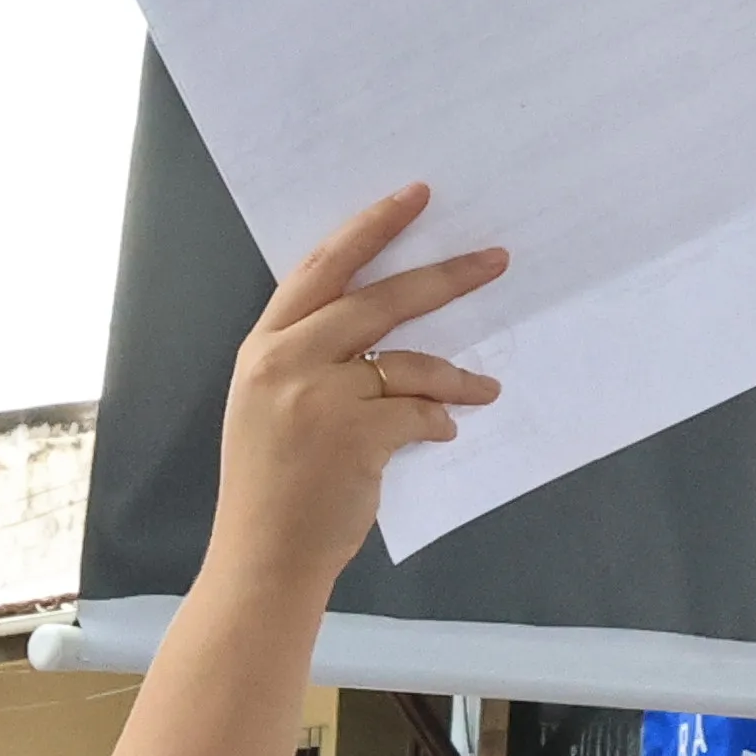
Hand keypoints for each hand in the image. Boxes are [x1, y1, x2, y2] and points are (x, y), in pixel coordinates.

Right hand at [212, 183, 505, 587]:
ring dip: (455, 375)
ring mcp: (317, 398)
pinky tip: (442, 432)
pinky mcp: (353, 435)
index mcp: (261, 349)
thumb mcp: (268, 406)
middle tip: (494, 259)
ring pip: (409, 361)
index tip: (415, 196)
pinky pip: (418, 411)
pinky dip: (438, 419)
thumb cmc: (271, 487)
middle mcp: (283, 363)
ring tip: (483, 387)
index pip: (321, 270)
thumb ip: (307, 359)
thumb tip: (381, 326)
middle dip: (443, 276)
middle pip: (377, 299)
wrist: (262, 559)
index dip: (370, 229)